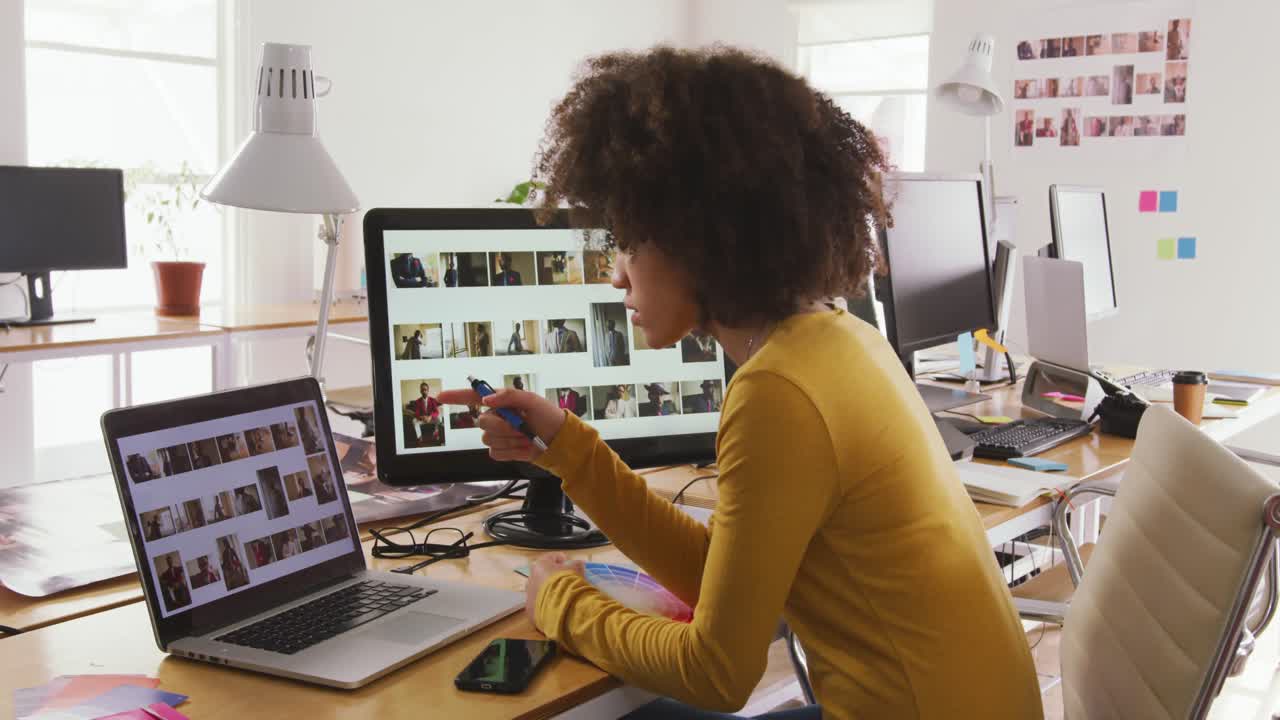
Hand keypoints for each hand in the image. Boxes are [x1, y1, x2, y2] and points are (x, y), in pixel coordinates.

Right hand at [436, 387, 566, 461]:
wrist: (558, 441)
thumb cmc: (548, 416)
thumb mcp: (532, 400)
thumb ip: (509, 396)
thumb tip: (487, 399)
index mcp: (501, 402)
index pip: (473, 397)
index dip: (455, 396)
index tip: (440, 397)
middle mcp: (496, 417)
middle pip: (482, 422)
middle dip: (503, 426)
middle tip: (522, 427)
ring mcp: (498, 435)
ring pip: (489, 440)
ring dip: (511, 440)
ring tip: (527, 438)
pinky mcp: (502, 450)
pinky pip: (495, 453)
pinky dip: (512, 452)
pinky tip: (524, 448)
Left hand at [525, 552, 584, 625]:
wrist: (562, 607)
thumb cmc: (568, 584)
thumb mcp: (576, 570)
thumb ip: (576, 565)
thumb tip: (578, 564)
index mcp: (540, 565)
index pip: (550, 557)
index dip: (561, 559)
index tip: (568, 564)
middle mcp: (530, 578)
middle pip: (542, 574)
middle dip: (552, 577)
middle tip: (565, 581)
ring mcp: (529, 595)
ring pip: (539, 590)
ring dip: (549, 591)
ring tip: (561, 596)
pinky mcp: (530, 610)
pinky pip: (539, 604)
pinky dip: (546, 604)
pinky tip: (556, 607)